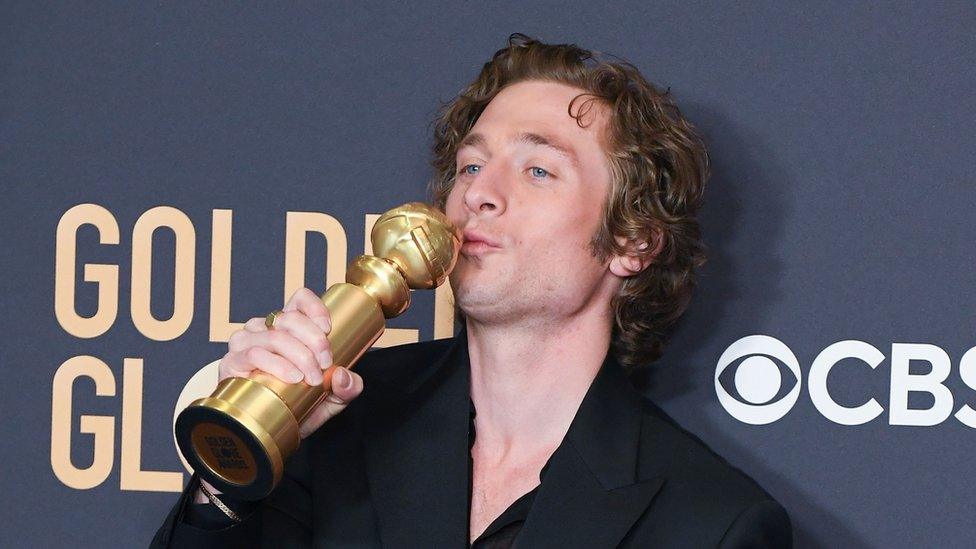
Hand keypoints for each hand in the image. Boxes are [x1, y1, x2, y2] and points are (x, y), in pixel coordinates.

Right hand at [219, 287, 364, 437]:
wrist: (269, 432)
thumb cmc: (299, 406)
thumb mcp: (332, 398)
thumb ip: (347, 387)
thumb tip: (342, 375)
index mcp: (288, 327)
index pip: (299, 300)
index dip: (315, 308)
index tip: (329, 329)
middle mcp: (264, 329)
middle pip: (290, 319)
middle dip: (315, 340)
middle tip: (326, 364)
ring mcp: (245, 344)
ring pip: (275, 337)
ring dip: (299, 355)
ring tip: (313, 378)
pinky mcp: (232, 363)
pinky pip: (254, 354)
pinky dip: (276, 364)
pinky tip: (292, 377)